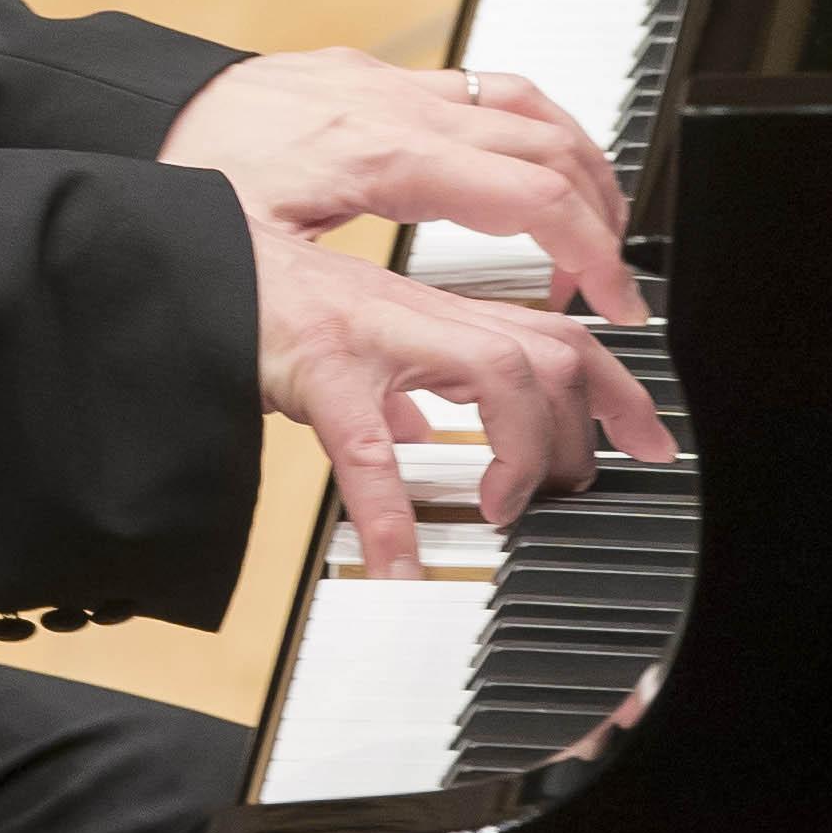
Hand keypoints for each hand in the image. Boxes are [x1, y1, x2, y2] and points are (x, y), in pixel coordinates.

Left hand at [159, 46, 640, 318]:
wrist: (135, 105)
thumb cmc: (182, 179)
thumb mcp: (256, 275)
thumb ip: (336, 353)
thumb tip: (405, 432)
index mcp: (383, 156)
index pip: (531, 194)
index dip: (593, 254)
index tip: (616, 309)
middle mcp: (401, 107)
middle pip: (551, 149)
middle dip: (604, 223)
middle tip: (614, 294)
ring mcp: (394, 83)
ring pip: (533, 106)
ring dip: (582, 171)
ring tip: (600, 237)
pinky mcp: (379, 76)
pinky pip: (492, 87)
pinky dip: (537, 131)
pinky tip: (540, 172)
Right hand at [251, 228, 670, 580]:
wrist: (179, 265)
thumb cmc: (257, 301)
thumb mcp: (346, 340)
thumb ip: (389, 383)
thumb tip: (413, 435)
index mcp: (429, 313)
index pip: (557, 336)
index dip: (618, 391)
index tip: (652, 445)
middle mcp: (416, 314)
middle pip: (548, 353)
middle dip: (579, 432)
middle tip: (562, 494)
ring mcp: (372, 334)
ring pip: (499, 370)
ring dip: (519, 452)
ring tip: (497, 510)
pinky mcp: (318, 367)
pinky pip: (369, 448)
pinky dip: (393, 515)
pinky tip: (398, 567)